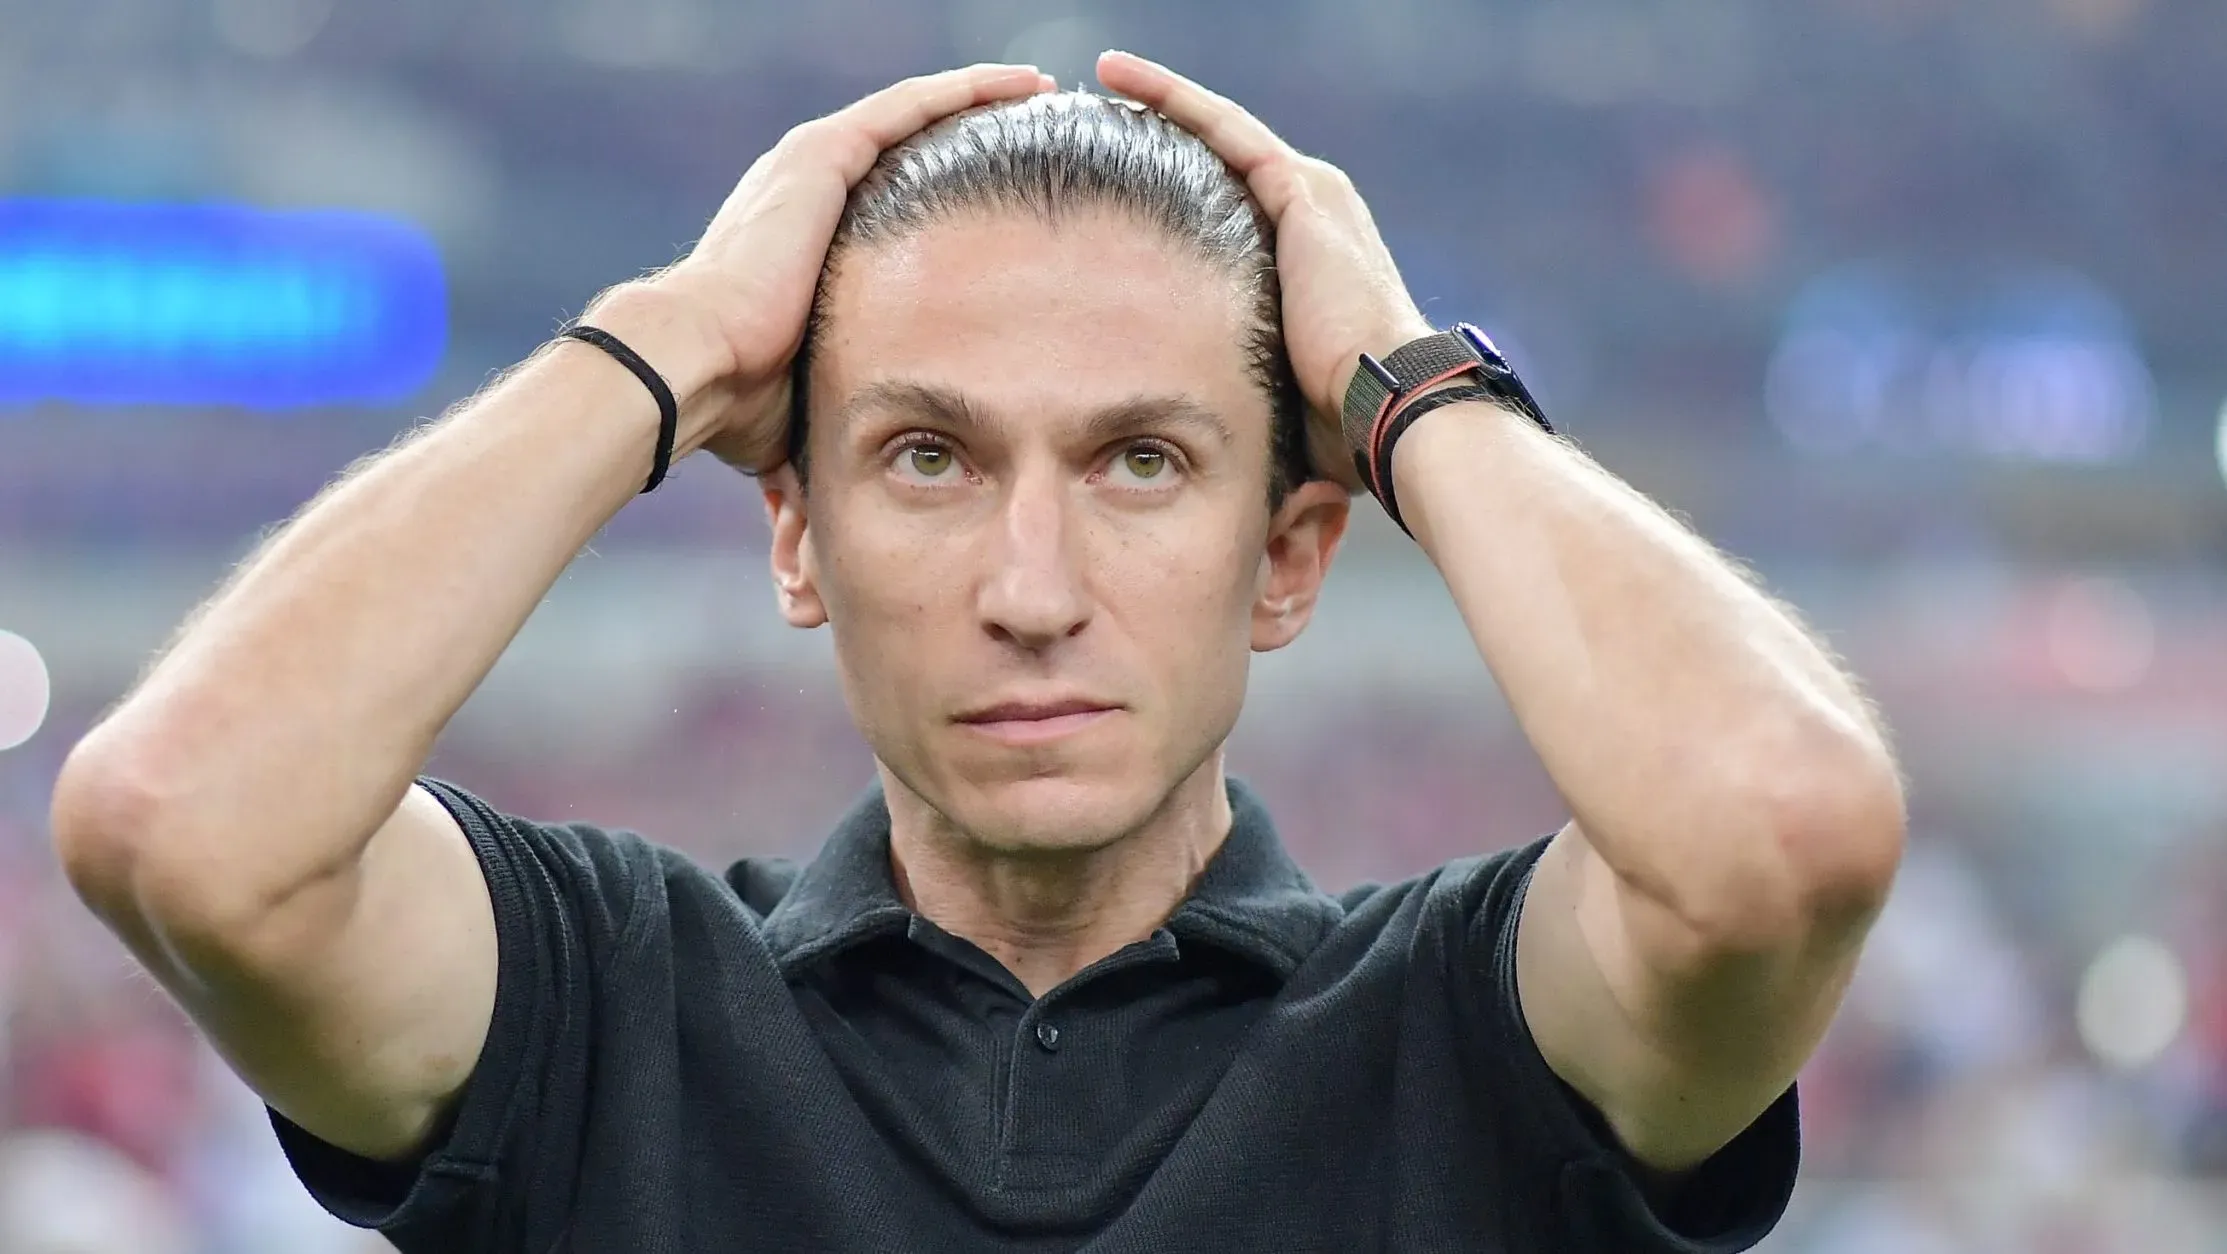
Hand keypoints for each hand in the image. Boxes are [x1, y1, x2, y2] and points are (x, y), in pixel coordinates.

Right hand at [649, 63, 1056, 472]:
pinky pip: (912, 107)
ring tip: (1039, 91)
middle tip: (1036, 126)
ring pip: (914, 113)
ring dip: (978, 98)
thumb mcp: (809, 403)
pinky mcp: (824, 156)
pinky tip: (1020, 85)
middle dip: (968, 131)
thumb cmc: (740, 408)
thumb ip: (837, 424)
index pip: (886, 198)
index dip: (943, 189)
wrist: (692, 369)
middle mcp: (805, 189)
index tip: (1000, 195)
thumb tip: (822, 549)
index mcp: (802, 238)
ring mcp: (813, 166)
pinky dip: (966, 92)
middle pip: (905, 145)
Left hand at [1096, 51, 1431, 492]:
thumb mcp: (1273, 385)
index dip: (1180, 179)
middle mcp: (1314, 210)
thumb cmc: (1338, 423)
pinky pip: (1223, 129)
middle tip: (1099, 105)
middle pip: (1222, 154)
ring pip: (1220, 129)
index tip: (1122, 171)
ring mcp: (1310, 194)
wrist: (1389, 405)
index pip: (1232, 197)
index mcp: (1311, 252)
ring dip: (1160, 98)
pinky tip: (1121, 81)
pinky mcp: (1298, 191)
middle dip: (1164, 125)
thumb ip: (1235, 375)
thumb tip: (1185, 430)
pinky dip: (1174, 100)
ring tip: (1104, 76)